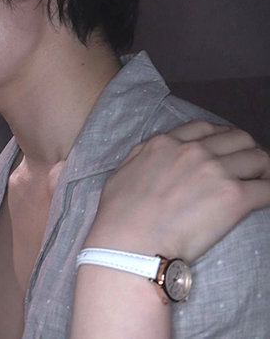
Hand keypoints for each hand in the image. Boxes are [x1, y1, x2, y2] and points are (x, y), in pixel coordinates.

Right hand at [85, 120, 269, 260]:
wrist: (129, 244)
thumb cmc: (118, 217)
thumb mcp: (120, 174)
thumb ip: (141, 158)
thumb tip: (150, 157)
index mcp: (165, 144)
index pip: (204, 128)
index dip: (219, 137)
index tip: (224, 149)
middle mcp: (192, 151)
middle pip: (238, 138)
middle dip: (246, 150)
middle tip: (248, 167)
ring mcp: (215, 172)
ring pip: (259, 158)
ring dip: (263, 171)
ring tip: (261, 184)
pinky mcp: (233, 197)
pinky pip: (269, 189)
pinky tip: (267, 200)